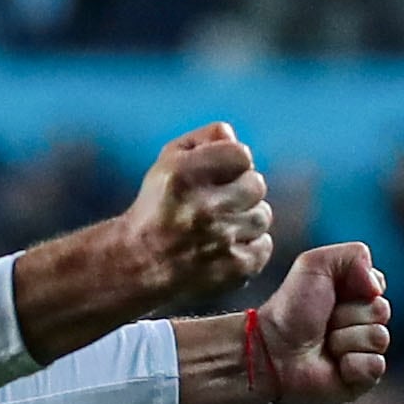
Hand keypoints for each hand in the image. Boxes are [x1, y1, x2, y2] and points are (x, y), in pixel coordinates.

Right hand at [123, 125, 273, 304]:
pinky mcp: (233, 267)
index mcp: (184, 176)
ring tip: (223, 225)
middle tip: (222, 201)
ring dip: (246, 218)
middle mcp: (203, 208)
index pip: (241, 155)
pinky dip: (250, 245)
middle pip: (257, 185)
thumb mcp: (168, 161)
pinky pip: (264, 246)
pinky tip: (228, 246)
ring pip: (262, 216)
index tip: (221, 174)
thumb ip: (203, 138)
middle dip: (242, 190)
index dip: (233, 163)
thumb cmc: (157, 206)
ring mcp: (220, 240)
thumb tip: (233, 136)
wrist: (139, 264)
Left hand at [252, 243, 390, 403]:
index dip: (357, 289)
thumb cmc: (291, 308)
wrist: (272, 350)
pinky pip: (375, 365)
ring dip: (345, 338)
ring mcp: (364, 350)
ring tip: (324, 343)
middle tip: (324, 322)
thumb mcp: (314, 265)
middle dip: (348, 314)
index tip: (332, 294)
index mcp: (355, 295)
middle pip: (382, 311)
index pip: (378, 287)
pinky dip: (352, 364)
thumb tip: (378, 286)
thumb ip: (353, 256)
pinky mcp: (363, 378)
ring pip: (378, 338)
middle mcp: (363, 322)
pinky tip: (333, 363)